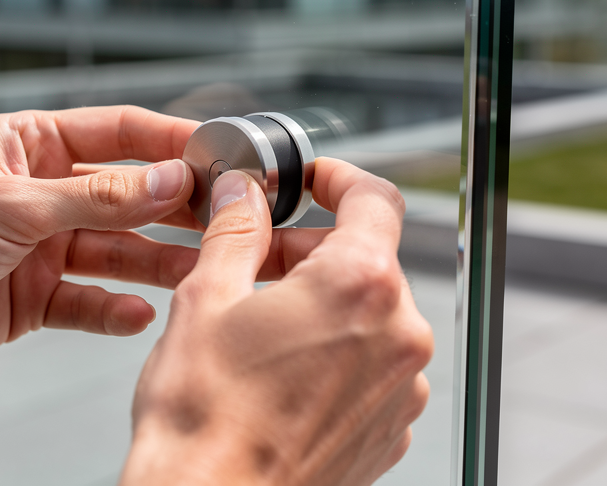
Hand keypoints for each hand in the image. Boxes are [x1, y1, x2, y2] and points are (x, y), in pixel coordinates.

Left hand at [0, 106, 205, 384]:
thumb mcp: (16, 207)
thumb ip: (99, 197)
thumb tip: (170, 179)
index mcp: (29, 146)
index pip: (116, 132)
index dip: (168, 142)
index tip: (218, 153)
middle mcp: (40, 192)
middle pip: (125, 195)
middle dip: (171, 207)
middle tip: (223, 219)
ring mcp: (38, 246)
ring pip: (113, 250)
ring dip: (153, 263)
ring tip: (197, 272)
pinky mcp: (32, 297)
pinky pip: (86, 300)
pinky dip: (110, 309)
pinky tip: (136, 315)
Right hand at [122, 159, 433, 485]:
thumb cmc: (204, 417)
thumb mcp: (207, 297)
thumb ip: (236, 230)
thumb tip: (243, 193)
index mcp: (359, 286)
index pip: (375, 199)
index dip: (340, 179)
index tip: (313, 182)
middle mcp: (399, 334)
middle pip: (367, 260)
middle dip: (313, 250)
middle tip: (257, 259)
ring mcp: (401, 387)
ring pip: (370, 314)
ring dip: (323, 303)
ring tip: (262, 323)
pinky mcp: (390, 427)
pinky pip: (372, 366)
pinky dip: (336, 352)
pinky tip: (282, 370)